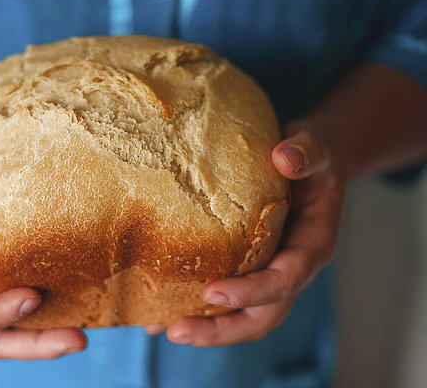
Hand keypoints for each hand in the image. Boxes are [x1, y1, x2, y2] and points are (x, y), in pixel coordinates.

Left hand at [157, 126, 345, 345]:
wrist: (310, 162)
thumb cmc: (313, 156)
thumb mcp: (317, 146)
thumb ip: (306, 152)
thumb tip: (284, 158)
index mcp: (312, 245)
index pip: (286, 279)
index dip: (252, 292)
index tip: (212, 293)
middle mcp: (291, 267)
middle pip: (263, 314)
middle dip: (222, 329)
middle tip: (176, 331)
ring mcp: (269, 270)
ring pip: (243, 314)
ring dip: (206, 327)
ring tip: (160, 328)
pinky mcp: (249, 266)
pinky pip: (226, 296)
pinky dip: (197, 309)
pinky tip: (161, 311)